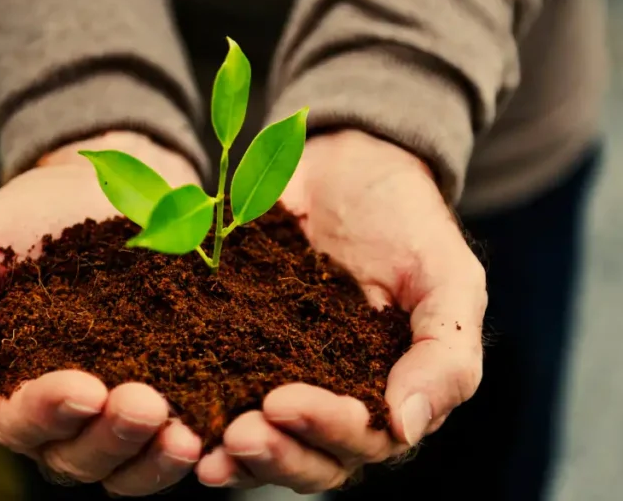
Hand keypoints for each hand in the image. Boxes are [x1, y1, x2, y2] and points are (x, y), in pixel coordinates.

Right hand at [0, 132, 204, 495]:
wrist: (92, 187)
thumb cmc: (14, 224)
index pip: (14, 423)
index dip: (47, 413)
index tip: (85, 387)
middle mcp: (55, 418)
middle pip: (75, 458)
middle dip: (110, 438)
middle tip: (146, 406)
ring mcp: (111, 414)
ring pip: (125, 467)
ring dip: (152, 458)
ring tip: (183, 434)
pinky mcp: (164, 395)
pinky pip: (171, 443)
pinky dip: (192, 446)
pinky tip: (212, 433)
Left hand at [195, 130, 485, 492]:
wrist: (349, 164)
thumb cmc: (409, 222)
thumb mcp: (448, 279)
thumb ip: (445, 356)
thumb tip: (406, 428)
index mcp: (389, 395)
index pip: (363, 440)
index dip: (326, 430)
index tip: (284, 402)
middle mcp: (334, 400)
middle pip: (309, 458)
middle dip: (275, 455)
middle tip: (238, 433)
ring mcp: (282, 379)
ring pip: (264, 442)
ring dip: (235, 454)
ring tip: (202, 447)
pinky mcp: (237, 351)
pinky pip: (217, 393)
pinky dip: (198, 414)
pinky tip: (173, 416)